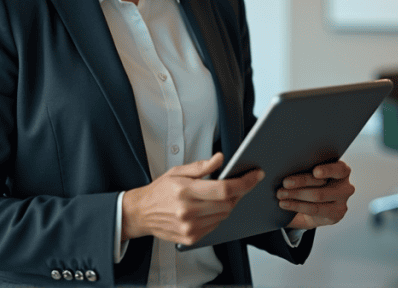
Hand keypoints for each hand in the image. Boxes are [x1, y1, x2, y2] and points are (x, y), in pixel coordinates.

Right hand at [121, 152, 263, 245]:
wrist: (141, 213)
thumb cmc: (159, 191)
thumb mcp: (177, 172)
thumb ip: (201, 166)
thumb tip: (220, 159)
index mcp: (185, 191)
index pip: (224, 188)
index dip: (245, 182)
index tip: (255, 175)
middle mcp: (188, 211)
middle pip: (228, 203)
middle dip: (237, 193)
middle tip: (234, 185)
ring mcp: (190, 227)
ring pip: (224, 215)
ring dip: (227, 205)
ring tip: (215, 197)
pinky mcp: (191, 237)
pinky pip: (215, 225)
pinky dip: (217, 216)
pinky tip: (207, 209)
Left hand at [278, 160, 354, 229]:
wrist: (315, 207)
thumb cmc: (312, 183)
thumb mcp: (311, 172)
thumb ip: (305, 166)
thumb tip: (283, 161)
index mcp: (342, 171)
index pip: (339, 169)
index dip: (327, 170)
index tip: (315, 172)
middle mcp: (345, 186)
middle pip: (322, 185)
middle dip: (301, 183)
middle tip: (285, 183)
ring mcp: (342, 202)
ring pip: (318, 198)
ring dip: (296, 196)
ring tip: (281, 195)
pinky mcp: (335, 215)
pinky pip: (314, 210)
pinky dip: (297, 206)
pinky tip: (286, 204)